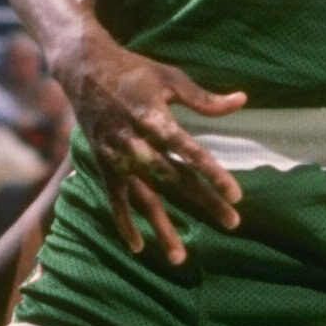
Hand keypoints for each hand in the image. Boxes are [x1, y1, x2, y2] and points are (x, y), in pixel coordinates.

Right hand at [58, 26, 246, 265]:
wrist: (82, 68)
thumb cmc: (132, 70)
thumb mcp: (169, 78)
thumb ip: (204, 99)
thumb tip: (242, 101)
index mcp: (154, 119)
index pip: (189, 152)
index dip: (213, 174)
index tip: (236, 195)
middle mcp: (135, 143)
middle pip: (174, 180)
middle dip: (204, 203)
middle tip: (232, 224)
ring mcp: (117, 158)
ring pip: (144, 199)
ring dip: (162, 228)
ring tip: (180, 257)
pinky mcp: (103, 165)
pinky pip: (115, 200)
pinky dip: (124, 224)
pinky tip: (139, 247)